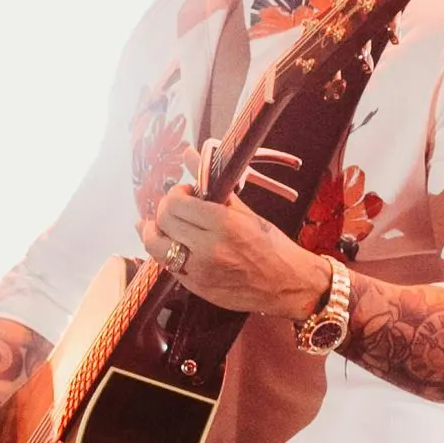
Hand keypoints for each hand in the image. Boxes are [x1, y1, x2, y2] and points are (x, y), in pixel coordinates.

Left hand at [143, 181, 333, 319]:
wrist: (288, 285)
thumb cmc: (272, 245)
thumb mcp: (246, 212)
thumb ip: (213, 183)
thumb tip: (188, 154)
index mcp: (223, 224)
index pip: (176, 202)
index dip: (177, 193)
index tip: (188, 193)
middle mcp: (208, 248)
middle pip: (162, 221)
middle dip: (165, 209)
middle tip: (179, 208)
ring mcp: (200, 271)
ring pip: (155, 246)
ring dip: (156, 232)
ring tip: (166, 226)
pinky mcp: (196, 288)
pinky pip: (167, 266)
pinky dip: (166, 252)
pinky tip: (174, 245)